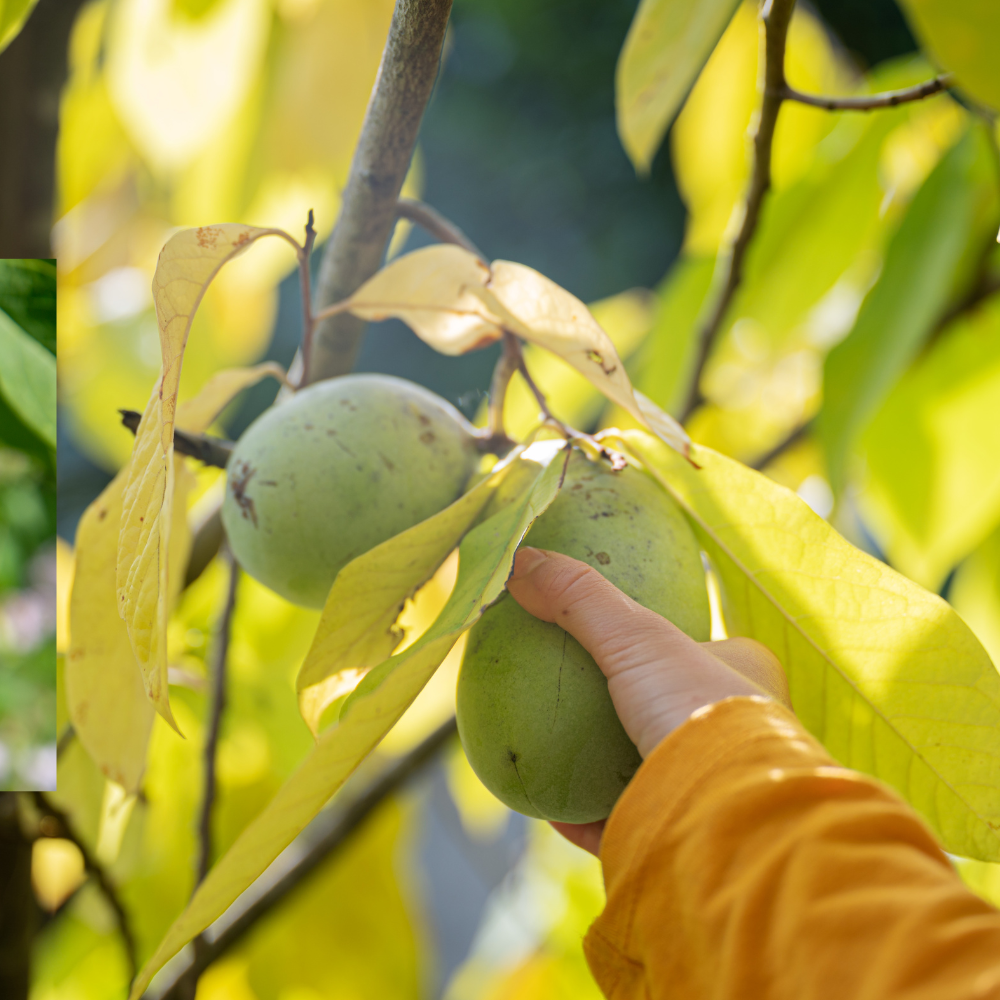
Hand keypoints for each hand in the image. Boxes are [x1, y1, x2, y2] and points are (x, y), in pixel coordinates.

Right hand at [506, 547, 789, 854]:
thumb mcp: (636, 636)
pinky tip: (549, 809)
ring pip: (653, 771)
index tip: (617, 642)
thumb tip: (520, 560)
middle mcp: (741, 737)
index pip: (706, 651)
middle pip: (674, 712)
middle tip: (579, 698)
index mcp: (749, 682)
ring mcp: (712, 791)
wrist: (729, 817)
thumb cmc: (698, 708)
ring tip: (554, 751)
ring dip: (605, 764)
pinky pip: (627, 823)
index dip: (662, 643)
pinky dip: (587, 816)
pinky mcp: (683, 837)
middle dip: (630, 706)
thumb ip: (580, 598)